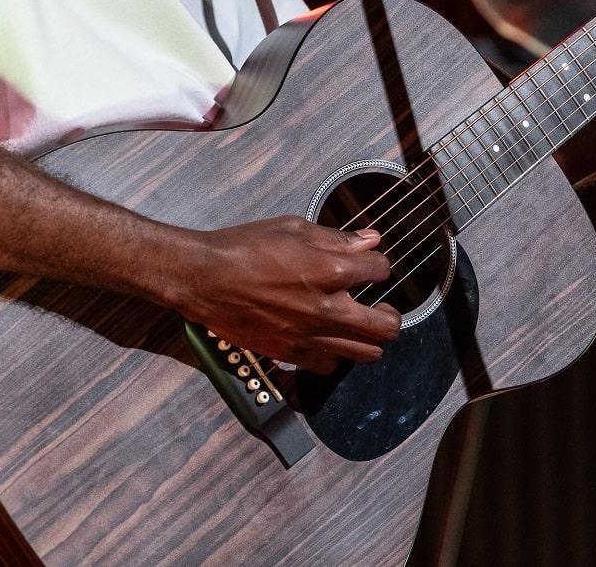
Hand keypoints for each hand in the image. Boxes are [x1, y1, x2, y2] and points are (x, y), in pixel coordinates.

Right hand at [168, 216, 401, 372]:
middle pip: (386, 327)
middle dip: (391, 314)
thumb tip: (369, 239)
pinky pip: (330, 366)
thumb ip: (336, 238)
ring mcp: (310, 336)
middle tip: (380, 306)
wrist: (205, 279)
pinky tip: (329, 340)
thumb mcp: (293, 228)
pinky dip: (336, 355)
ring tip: (360, 327)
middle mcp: (328, 310)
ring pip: (365, 354)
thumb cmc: (245, 247)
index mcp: (331, 271)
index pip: (380, 271)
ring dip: (369, 339)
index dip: (379, 265)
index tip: (372, 265)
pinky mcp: (291, 354)